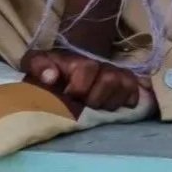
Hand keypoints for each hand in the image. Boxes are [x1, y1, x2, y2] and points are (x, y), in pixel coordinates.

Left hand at [21, 48, 145, 116]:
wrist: (69, 62)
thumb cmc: (50, 68)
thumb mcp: (35, 63)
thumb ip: (39, 66)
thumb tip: (50, 78)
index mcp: (79, 61)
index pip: (88, 70)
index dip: (78, 88)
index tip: (68, 97)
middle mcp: (103, 66)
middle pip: (110, 79)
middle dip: (95, 98)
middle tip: (83, 107)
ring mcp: (117, 74)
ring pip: (125, 86)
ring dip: (110, 102)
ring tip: (96, 109)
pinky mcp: (128, 83)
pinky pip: (135, 93)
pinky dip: (127, 102)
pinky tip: (114, 108)